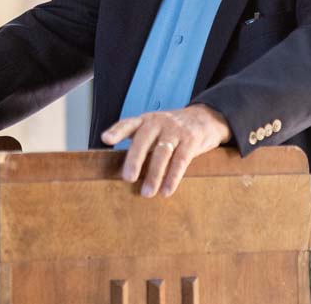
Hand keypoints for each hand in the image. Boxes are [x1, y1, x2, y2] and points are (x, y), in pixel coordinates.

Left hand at [100, 104, 231, 197]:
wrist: (205, 118)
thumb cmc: (172, 129)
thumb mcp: (155, 128)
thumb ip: (140, 143)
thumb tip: (123, 171)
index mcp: (146, 120)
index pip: (128, 123)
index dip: (117, 131)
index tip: (105, 139)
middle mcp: (159, 122)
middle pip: (143, 140)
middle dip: (135, 159)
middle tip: (128, 178)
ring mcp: (176, 130)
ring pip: (162, 153)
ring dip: (154, 174)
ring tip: (147, 193)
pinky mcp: (191, 140)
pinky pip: (181, 160)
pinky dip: (173, 177)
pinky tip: (167, 190)